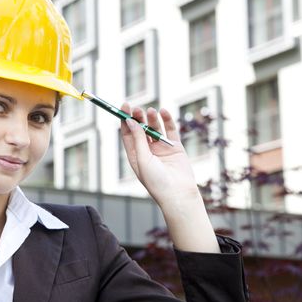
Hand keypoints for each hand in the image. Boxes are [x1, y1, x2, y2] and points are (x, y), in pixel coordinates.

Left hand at [120, 103, 218, 252]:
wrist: (178, 194)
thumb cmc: (157, 182)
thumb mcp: (143, 159)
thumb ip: (138, 139)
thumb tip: (130, 121)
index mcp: (135, 155)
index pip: (128, 134)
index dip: (125, 120)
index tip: (124, 107)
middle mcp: (147, 151)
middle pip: (140, 129)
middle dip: (138, 117)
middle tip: (136, 107)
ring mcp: (161, 148)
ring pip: (155, 128)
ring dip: (151, 118)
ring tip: (150, 110)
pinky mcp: (175, 147)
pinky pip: (170, 130)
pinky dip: (167, 120)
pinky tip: (163, 111)